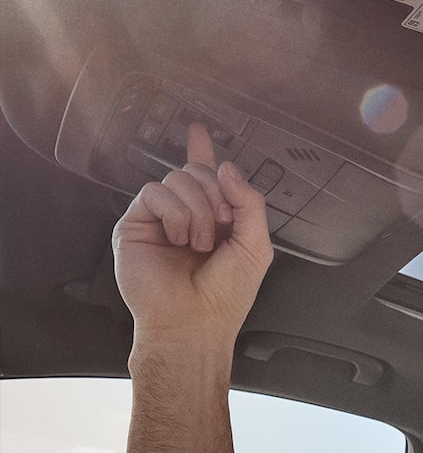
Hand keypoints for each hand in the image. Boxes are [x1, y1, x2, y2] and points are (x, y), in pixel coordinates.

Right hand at [113, 123, 273, 348]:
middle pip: (198, 172)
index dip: (203, 153)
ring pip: (177, 179)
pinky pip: (153, 192)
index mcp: (215, 219)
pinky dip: (175, 213)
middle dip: (216, 193)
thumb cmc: (225, 294)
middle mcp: (186, 215)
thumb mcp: (255, 246)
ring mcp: (159, 219)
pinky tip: (179, 238)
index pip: (208, 178)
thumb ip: (250, 203)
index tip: (198, 131)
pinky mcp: (135, 224)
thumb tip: (227, 166)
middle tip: (223, 224)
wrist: (195, 321)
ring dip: (198, 210)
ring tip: (199, 243)